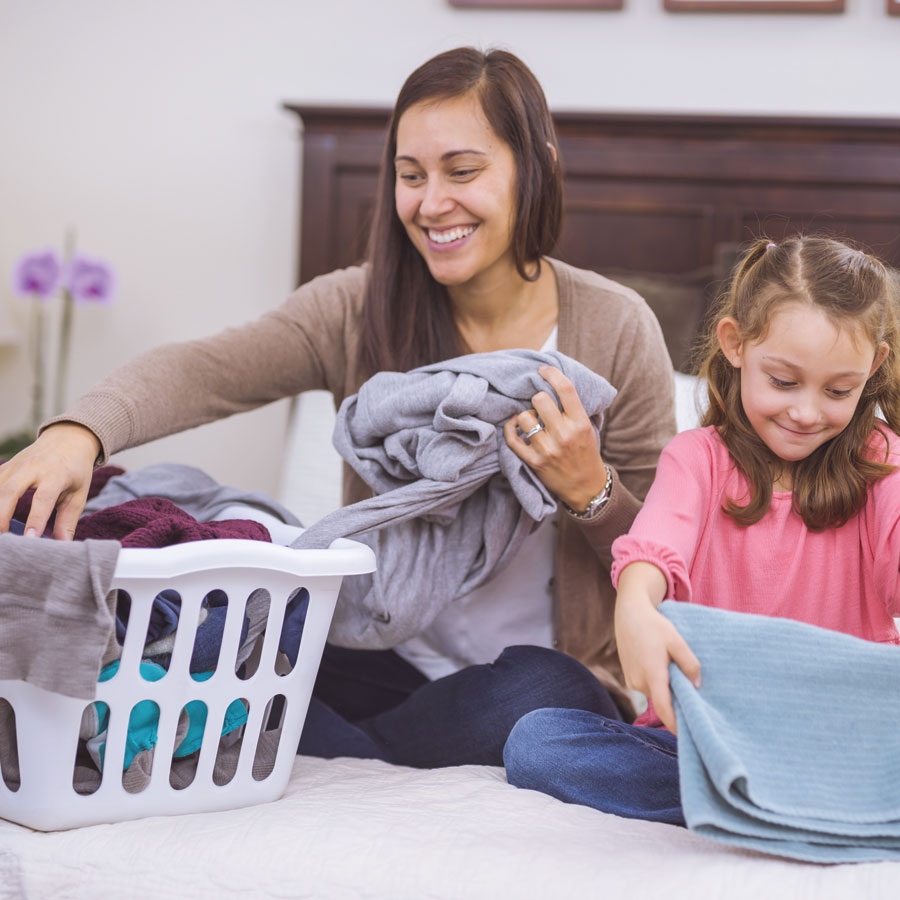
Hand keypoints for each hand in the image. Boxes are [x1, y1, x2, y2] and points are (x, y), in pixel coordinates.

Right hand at [0, 423, 100, 539]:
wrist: (68, 439)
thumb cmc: (76, 471)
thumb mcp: (79, 493)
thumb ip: (68, 520)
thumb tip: (62, 545)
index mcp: (56, 474)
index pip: (43, 498)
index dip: (35, 519)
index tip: (29, 539)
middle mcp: (33, 467)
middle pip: (9, 491)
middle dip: (2, 516)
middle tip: (4, 539)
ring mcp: (16, 465)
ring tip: (0, 532)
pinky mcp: (5, 467)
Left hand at [503, 365, 607, 511]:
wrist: (586, 487)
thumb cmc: (585, 453)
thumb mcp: (588, 428)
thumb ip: (573, 409)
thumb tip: (553, 383)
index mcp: (580, 423)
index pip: (565, 389)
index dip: (552, 374)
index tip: (544, 370)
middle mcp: (564, 435)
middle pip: (539, 399)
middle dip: (537, 399)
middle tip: (540, 406)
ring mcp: (547, 449)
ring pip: (524, 417)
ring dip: (525, 416)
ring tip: (532, 421)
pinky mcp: (533, 462)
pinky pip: (512, 439)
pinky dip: (510, 429)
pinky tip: (514, 425)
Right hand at [614, 563, 700, 733]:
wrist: (629, 614)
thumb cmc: (654, 626)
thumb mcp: (677, 641)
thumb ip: (689, 664)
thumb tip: (696, 685)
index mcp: (653, 674)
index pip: (664, 708)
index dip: (675, 725)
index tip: (688, 737)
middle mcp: (640, 681)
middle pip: (662, 701)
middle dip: (677, 701)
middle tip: (694, 697)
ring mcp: (632, 680)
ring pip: (656, 693)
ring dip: (667, 689)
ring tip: (677, 673)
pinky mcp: (630, 676)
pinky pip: (648, 686)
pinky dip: (658, 683)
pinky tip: (663, 667)